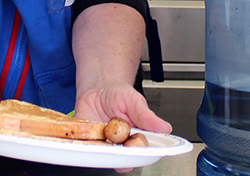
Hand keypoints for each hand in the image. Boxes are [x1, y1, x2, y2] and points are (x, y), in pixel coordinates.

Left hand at [71, 3, 172, 170]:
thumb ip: (146, 116)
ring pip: (105, 158)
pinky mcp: (88, 144)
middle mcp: (122, 147)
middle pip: (124, 160)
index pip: (143, 153)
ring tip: (102, 132)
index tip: (136, 141)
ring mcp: (105, 147)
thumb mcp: (134, 100)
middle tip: (117, 136)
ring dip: (102, 148)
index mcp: (138, 140)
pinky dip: (85, 143)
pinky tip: (87, 132)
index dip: (139, 150)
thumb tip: (165, 128)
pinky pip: (86, 149)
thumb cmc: (119, 96)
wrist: (97, 90)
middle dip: (120, 150)